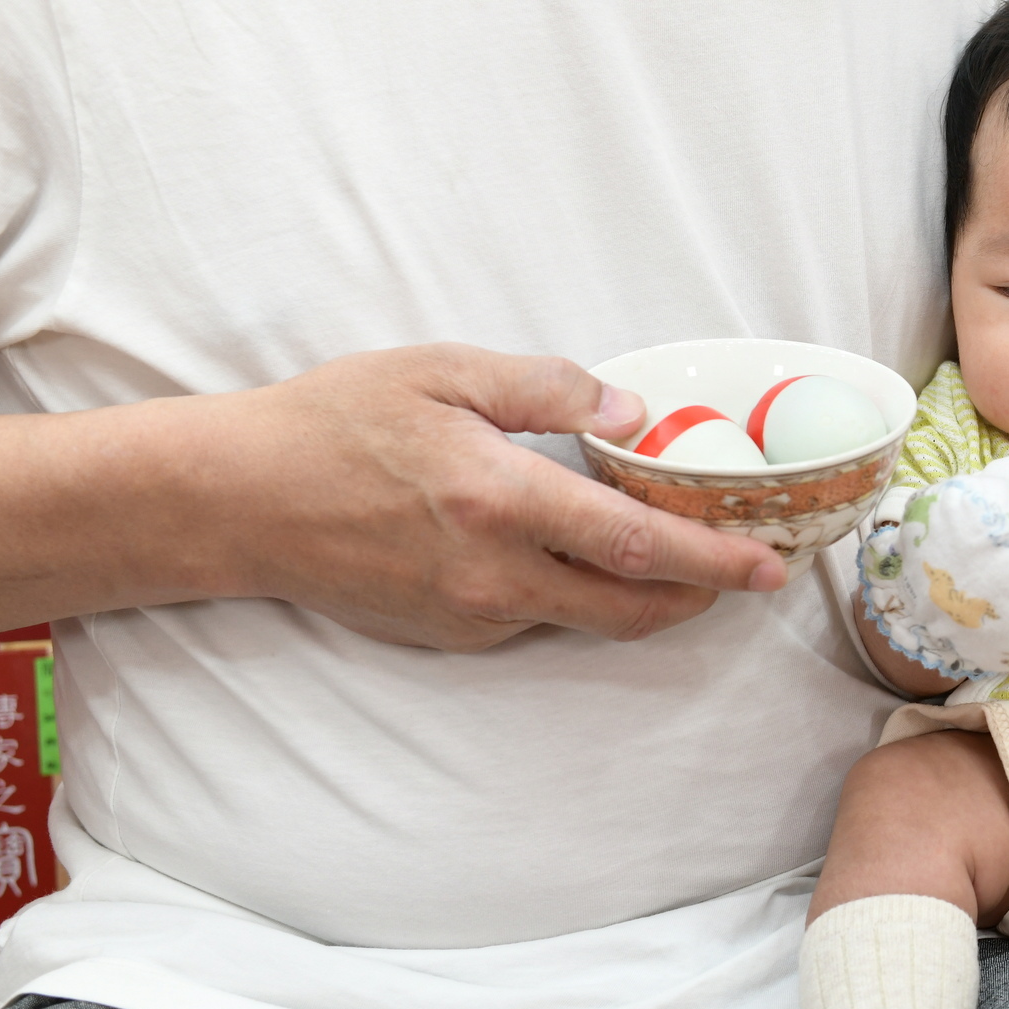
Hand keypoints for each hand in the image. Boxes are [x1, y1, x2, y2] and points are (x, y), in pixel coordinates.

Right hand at [199, 344, 785, 649]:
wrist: (239, 500)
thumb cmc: (336, 422)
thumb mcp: (443, 372)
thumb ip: (547, 390)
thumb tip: (632, 415)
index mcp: (499, 501)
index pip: (635, 545)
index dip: (713, 560)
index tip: (770, 565)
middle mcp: (493, 574)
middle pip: (631, 606)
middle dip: (702, 594)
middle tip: (749, 569)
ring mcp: (471, 615)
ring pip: (588, 618)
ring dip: (644, 596)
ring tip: (681, 557)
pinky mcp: (449, 635)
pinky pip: (536, 617)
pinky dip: (576, 593)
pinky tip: (579, 554)